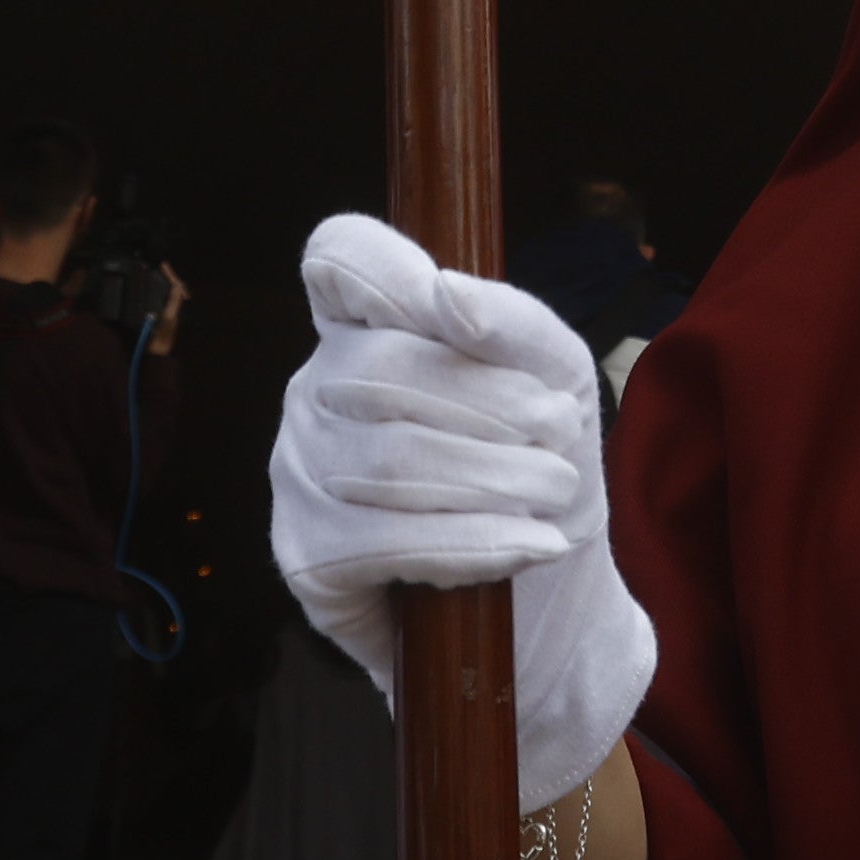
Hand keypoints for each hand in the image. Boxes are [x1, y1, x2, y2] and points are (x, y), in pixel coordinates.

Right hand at [141, 267, 191, 354]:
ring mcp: (171, 314)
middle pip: (177, 289)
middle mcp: (177, 309)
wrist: (157, 354)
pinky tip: (156, 292)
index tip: (163, 265)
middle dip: (171, 277)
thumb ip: (174, 303)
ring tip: (160, 276)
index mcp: (179, 308)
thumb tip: (178, 286)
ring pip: (172, 295)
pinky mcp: (165, 319)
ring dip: (167, 284)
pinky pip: (166, 301)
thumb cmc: (162, 337)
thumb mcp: (168, 319)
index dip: (172, 275)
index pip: (178, 287)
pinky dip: (162, 293)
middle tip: (162, 268)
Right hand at [270, 211, 652, 809]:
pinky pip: (380, 539)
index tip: (451, 306)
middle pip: (381, 366)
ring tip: (554, 495)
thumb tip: (447, 297)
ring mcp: (298, 470)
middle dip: (492, 406)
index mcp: (366, 326)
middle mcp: (315, 389)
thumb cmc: (540, 467)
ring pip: (386, 457)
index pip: (338, 259)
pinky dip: (471, 543)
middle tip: (561, 443)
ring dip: (494, 479)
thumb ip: (514, 322)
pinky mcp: (303, 554)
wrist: (545, 600)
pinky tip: (528, 547)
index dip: (382, 269)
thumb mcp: (559, 382)